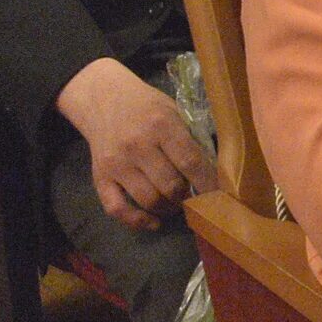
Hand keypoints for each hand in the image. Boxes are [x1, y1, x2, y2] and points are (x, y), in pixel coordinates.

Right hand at [55, 58, 216, 232]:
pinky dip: (137, 221)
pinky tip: (153, 222)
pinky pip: (117, 209)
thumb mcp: (175, 111)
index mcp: (161, 125)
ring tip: (176, 204)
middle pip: (171, 186)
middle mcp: (137, 146)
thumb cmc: (148, 107)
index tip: (221, 196)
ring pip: (149, 200)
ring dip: (168, 209)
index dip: (209, 184)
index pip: (191, 162)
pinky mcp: (99, 177)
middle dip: (188, 197)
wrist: (104, 100)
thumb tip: (220, 169)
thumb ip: (194, 137)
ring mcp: (117, 163)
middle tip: (195, 197)